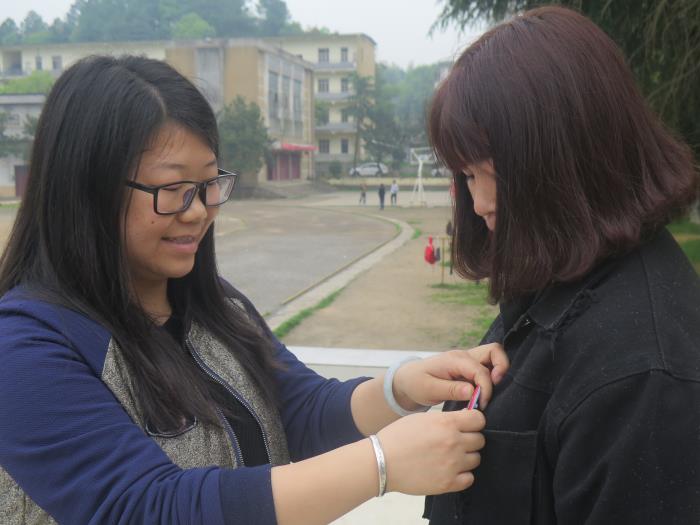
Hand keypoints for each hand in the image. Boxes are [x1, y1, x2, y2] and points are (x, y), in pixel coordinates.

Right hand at [377, 409, 485, 494]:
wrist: (382, 461)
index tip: (468, 425)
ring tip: (450, 456)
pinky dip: (463, 475)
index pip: (479, 419)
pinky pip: (469, 478)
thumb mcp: (422, 418)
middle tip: (456, 442)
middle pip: (480, 440)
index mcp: (446, 423)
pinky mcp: (448, 483)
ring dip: (466, 457)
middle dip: (470, 439)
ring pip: (476, 459)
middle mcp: (453, 442)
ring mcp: (452, 464)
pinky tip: (450, 470)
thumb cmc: (398, 437)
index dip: (474, 421)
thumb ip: (445, 419)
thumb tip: (464, 418)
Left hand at [392, 343, 507, 409]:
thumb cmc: (416, 383)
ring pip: (493, 356)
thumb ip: (451, 390)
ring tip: (490, 392)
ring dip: (498, 372)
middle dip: (501, 370)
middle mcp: (463, 356)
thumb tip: (472, 391)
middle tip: (493, 392)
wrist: (408, 379)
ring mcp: (467, 360)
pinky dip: (492, 377)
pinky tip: (484, 393)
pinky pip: (487, 366)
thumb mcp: (429, 390)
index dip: (486, 388)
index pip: (480, 370)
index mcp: (454, 360)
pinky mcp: (469, 367)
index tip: (481, 404)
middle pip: (494, 351)